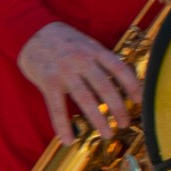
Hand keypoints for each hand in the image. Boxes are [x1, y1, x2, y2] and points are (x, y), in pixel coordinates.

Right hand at [19, 22, 143, 137]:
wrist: (30, 31)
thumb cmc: (63, 39)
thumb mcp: (87, 43)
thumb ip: (101, 59)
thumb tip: (120, 79)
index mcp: (95, 50)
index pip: (120, 69)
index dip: (133, 85)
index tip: (140, 100)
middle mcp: (82, 61)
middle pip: (106, 87)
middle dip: (118, 108)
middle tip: (124, 123)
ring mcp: (65, 72)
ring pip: (86, 100)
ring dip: (98, 119)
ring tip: (107, 134)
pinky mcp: (48, 82)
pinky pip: (57, 108)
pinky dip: (62, 126)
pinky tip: (69, 140)